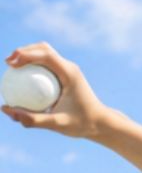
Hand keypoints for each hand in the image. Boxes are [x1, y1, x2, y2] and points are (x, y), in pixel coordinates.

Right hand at [2, 42, 117, 138]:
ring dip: (28, 55)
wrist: (101, 123)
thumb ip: (32, 119)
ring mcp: (69, 71)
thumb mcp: (57, 124)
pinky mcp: (67, 76)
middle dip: (23, 51)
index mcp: (70, 74)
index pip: (46, 55)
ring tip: (12, 67)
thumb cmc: (82, 124)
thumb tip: (6, 109)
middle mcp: (70, 68)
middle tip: (7, 63)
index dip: (25, 54)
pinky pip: (47, 66)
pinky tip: (22, 78)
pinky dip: (34, 66)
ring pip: (45, 54)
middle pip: (43, 49)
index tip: (10, 64)